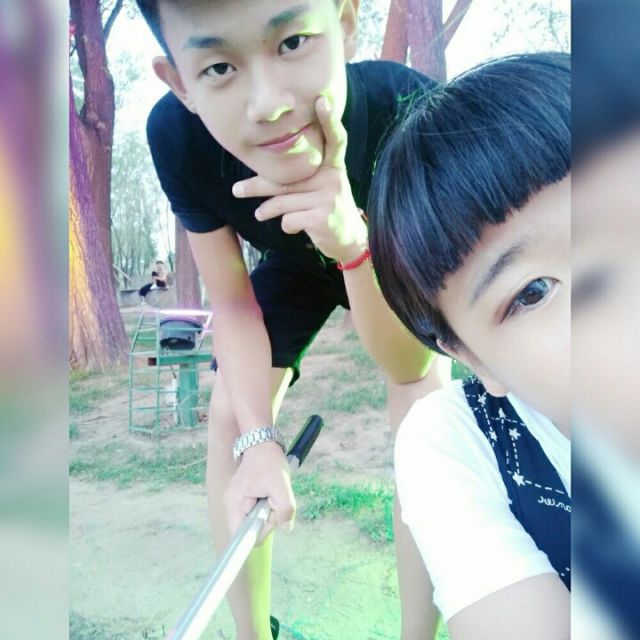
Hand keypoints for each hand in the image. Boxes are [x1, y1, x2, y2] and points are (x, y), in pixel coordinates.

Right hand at [223, 441, 295, 541]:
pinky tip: (268, 494)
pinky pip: (254, 513)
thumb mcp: (281, 484)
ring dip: (267, 513)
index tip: (271, 519)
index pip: (240, 537)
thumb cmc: (269, 462)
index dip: (258, 534)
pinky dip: (265, 508)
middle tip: (274, 501)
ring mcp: (236, 502)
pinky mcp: (243, 499)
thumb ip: (285, 509)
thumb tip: (285, 528)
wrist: (262, 443)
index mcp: (234, 503)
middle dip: (266, 520)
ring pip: (253, 522)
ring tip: (271, 495)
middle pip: (249, 530)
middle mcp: (231, 505)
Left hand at [232, 96, 367, 263]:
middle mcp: (333, 178)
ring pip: (283, 201)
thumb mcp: (322, 187)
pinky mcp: (323, 217)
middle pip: (286, 178)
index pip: (334, 140)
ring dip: (267, 210)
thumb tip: (263, 175)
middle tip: (236, 190)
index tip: (322, 100)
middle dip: (258, 186)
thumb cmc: (327, 209)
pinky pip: (289, 218)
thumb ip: (301, 177)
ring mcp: (329, 197)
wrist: (349, 240)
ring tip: (259, 214)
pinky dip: (286, 225)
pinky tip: (291, 227)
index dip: (329, 120)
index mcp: (334, 167)